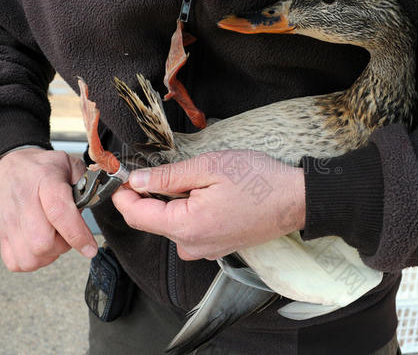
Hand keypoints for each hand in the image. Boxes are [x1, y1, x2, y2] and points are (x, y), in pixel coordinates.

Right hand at [0, 148, 96, 271]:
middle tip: (67, 233)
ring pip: (29, 258)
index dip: (77, 234)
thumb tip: (97, 202)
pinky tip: (38, 246)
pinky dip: (31, 261)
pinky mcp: (0, 233)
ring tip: (53, 238)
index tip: (90, 248)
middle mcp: (24, 201)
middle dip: (62, 245)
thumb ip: (88, 183)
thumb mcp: (69, 164)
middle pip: (42, 243)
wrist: (7, 165)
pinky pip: (16, 262)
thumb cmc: (40, 167)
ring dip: (48, 255)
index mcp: (45, 180)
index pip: (59, 212)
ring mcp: (9, 220)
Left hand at [112, 150, 305, 259]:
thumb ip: (167, 177)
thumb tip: (136, 181)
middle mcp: (191, 246)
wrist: (295, 200)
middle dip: (144, 197)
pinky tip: (200, 195)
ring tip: (185, 180)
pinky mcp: (215, 248)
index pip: (136, 216)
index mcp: (186, 227)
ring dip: (166, 205)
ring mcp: (204, 250)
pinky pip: (187, 232)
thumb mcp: (208, 167)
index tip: (122, 175)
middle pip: (150, 222)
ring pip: (169, 227)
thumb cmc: (257, 181)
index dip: (123, 194)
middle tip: (150, 170)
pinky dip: (183, 213)